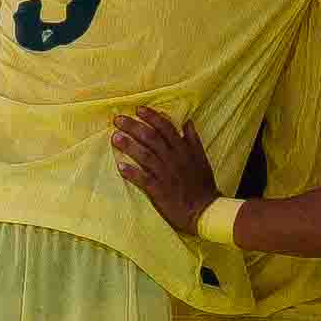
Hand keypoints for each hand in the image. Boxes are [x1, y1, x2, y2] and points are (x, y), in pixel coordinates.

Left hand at [108, 107, 217, 235]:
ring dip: (129, 146)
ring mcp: (166, 175)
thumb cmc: (202, 184)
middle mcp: (173, 159)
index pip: (166, 128)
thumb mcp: (201, 158)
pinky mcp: (160, 191)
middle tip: (118, 119)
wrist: (205, 210)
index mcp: (183, 150)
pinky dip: (132, 173)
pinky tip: (120, 167)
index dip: (152, 117)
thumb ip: (193, 140)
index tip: (138, 109)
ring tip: (115, 137)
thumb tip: (187, 122)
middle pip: (151, 138)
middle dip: (134, 126)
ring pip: (146, 156)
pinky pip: (144, 180)